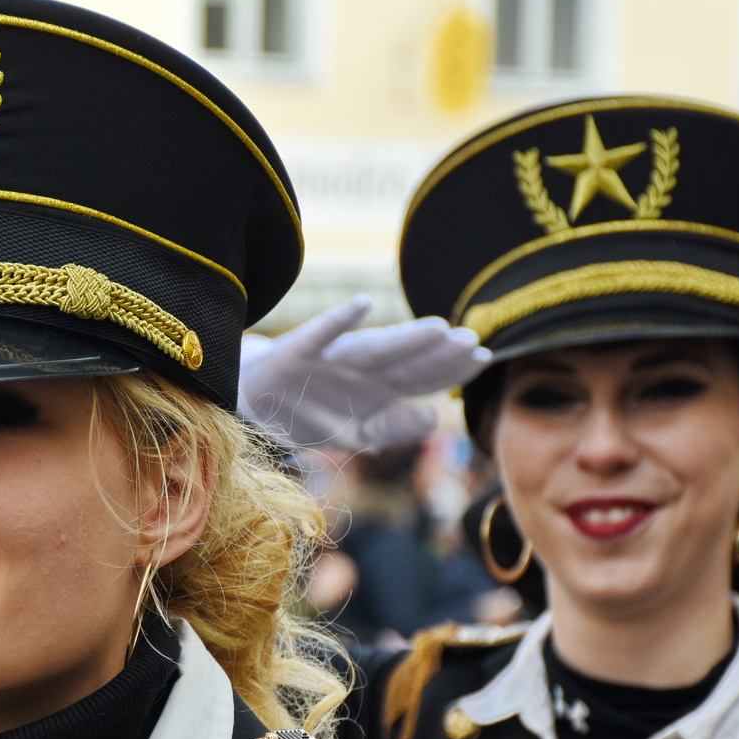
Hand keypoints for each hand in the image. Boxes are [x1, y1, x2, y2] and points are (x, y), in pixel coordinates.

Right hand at [238, 296, 490, 450]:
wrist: (255, 401)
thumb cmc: (312, 413)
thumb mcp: (355, 432)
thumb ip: (393, 426)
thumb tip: (432, 419)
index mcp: (379, 388)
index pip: (423, 377)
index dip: (452, 369)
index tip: (484, 356)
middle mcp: (361, 369)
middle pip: (405, 361)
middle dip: (437, 352)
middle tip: (471, 339)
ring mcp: (331, 360)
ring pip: (373, 348)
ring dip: (404, 338)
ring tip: (437, 327)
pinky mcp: (297, 351)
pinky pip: (319, 335)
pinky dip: (337, 322)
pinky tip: (359, 306)